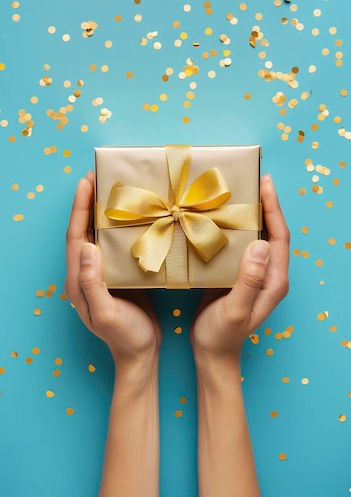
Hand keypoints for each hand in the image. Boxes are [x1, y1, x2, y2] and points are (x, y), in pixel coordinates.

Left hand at [64, 172, 160, 371]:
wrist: (141, 355)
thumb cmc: (125, 337)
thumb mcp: (106, 313)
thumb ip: (92, 283)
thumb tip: (86, 247)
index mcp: (79, 280)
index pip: (76, 237)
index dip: (80, 208)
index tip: (86, 182)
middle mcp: (86, 273)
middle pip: (83, 231)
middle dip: (87, 202)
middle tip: (98, 176)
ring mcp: (101, 274)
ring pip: (97, 235)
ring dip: (100, 211)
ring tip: (111, 189)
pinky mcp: (116, 275)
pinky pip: (112, 245)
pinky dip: (116, 226)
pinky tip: (129, 216)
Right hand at [190, 173, 289, 369]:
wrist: (212, 353)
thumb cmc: (222, 335)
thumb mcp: (235, 309)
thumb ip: (248, 280)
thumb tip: (259, 244)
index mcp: (274, 280)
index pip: (279, 237)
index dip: (274, 209)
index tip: (266, 184)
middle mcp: (269, 274)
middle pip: (273, 232)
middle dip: (267, 204)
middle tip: (255, 179)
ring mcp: (255, 273)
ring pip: (258, 236)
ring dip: (253, 213)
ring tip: (241, 191)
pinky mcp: (240, 273)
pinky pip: (243, 244)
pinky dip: (238, 226)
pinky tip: (224, 216)